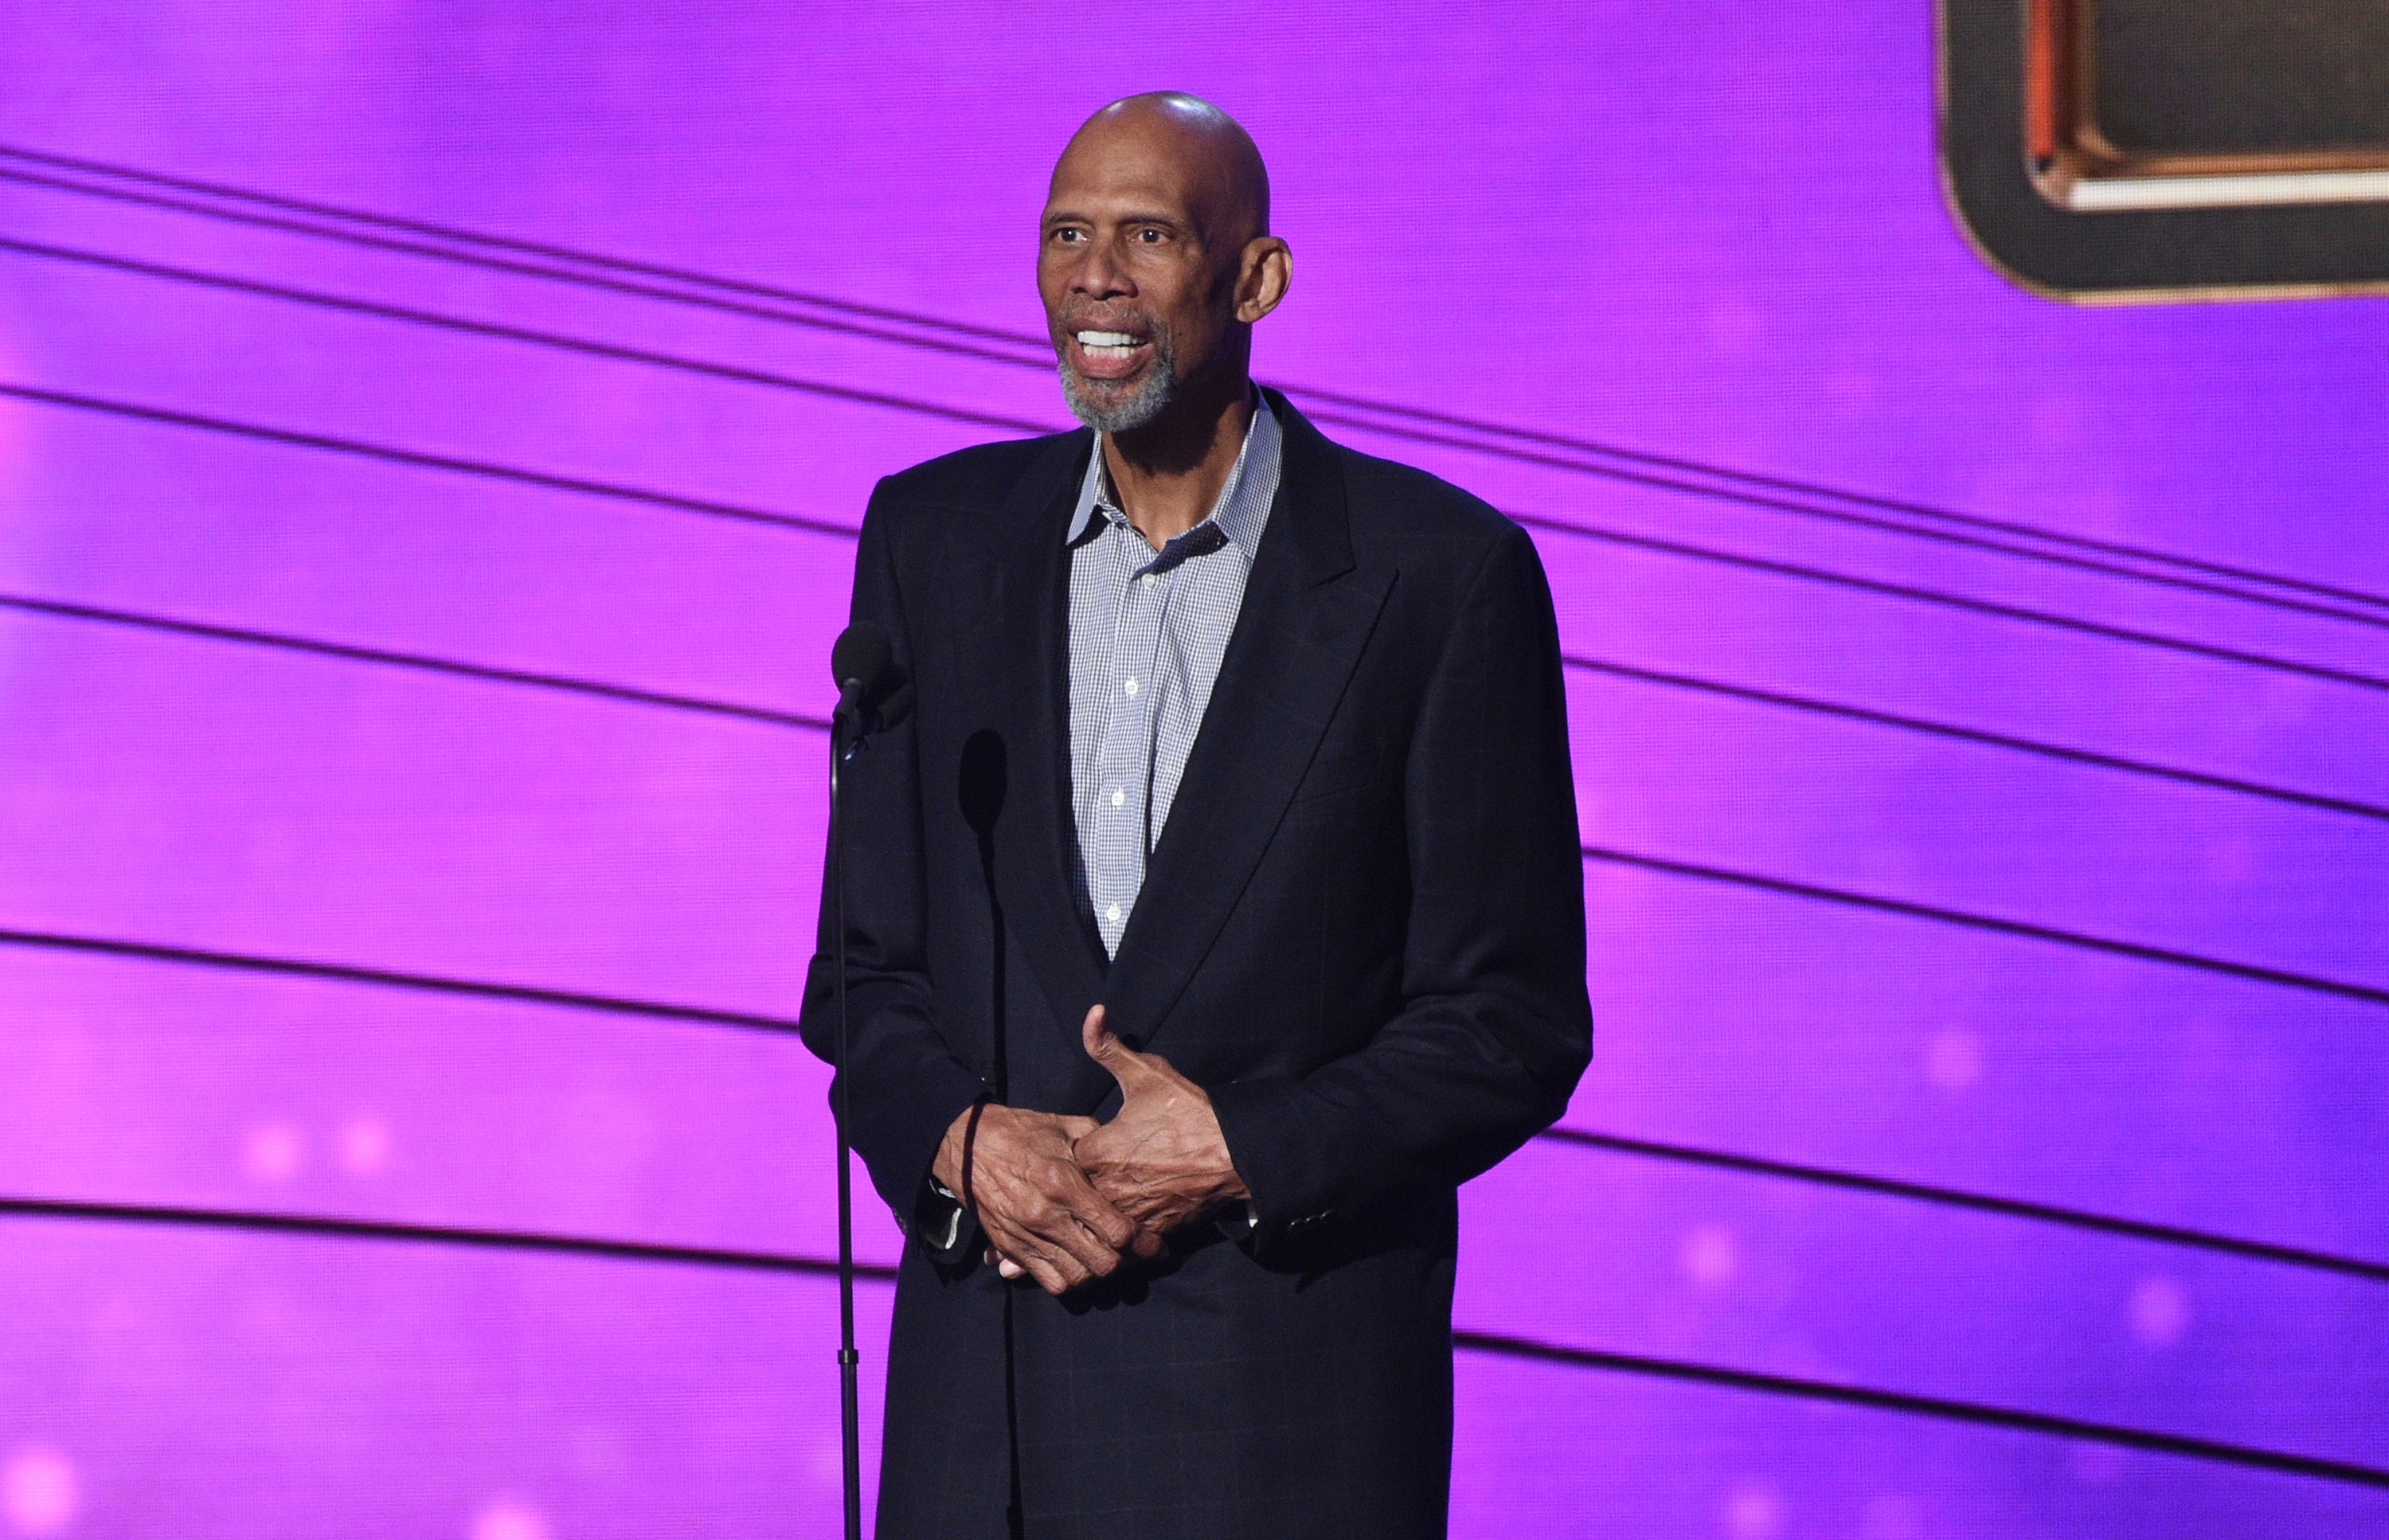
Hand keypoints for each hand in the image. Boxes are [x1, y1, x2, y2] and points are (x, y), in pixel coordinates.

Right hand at [931, 1101, 1141, 1295]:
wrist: (965, 1144)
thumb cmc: (1020, 1131)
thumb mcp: (1065, 1126)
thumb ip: (1099, 1143)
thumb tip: (1126, 1154)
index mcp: (1065, 1183)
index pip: (1116, 1230)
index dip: (1145, 1244)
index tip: (1160, 1247)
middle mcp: (1048, 1215)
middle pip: (1102, 1262)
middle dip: (1129, 1265)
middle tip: (1141, 1259)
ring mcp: (1027, 1235)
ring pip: (1078, 1278)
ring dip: (1100, 1276)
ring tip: (1112, 1264)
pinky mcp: (1011, 1247)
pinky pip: (1048, 1281)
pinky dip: (1070, 1281)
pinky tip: (1081, 1268)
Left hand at [1071, 1005, 1250, 1240]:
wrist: (1236, 1154)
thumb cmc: (1191, 1113)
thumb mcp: (1148, 1073)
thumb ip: (1110, 1047)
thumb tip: (1093, 1013)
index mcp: (1096, 1151)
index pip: (1063, 1160)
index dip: (1072, 1155)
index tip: (1085, 1150)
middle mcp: (1107, 1188)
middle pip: (1074, 1197)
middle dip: (1077, 1192)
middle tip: (1083, 1183)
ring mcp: (1129, 1214)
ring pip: (1095, 1224)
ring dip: (1093, 1218)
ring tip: (1095, 1212)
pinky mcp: (1150, 1234)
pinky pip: (1123, 1244)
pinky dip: (1120, 1239)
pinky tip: (1122, 1228)